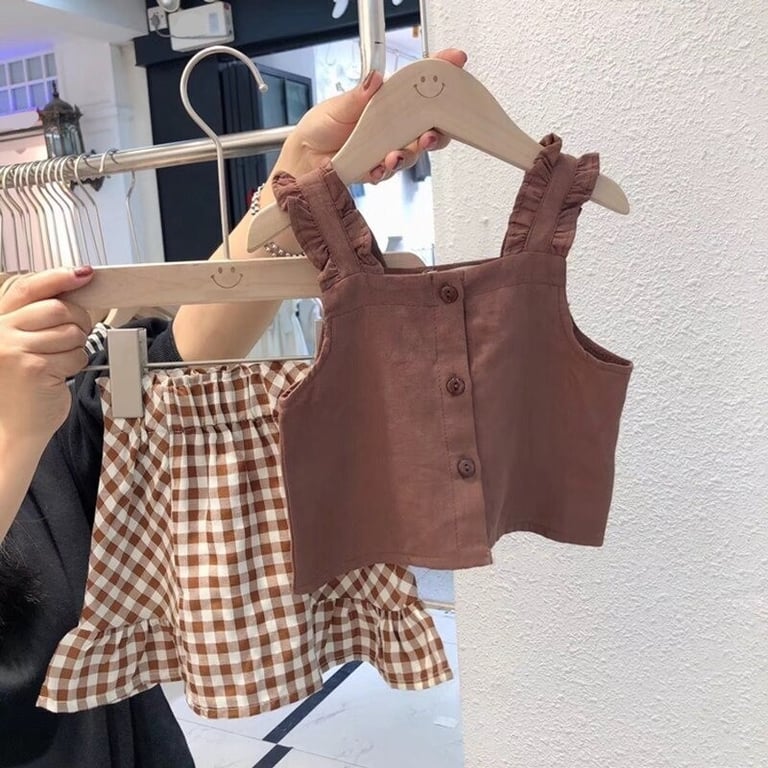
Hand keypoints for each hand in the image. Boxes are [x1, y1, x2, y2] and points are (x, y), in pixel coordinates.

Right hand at [0, 268, 93, 447]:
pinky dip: (77, 364)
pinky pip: (76, 354)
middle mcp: (0, 332)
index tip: (83, 273)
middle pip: (59, 308)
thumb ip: (38, 316)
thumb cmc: (22, 384)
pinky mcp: (35, 367)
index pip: (28, 287)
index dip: (59, 278)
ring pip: (71, 332)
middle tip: (74, 337)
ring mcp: (14, 349)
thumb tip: (75, 285)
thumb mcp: (21, 342)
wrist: (13, 427)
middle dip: (78, 321)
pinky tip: (59, 375)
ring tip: (59, 360)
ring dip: (77, 347)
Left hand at [276, 48, 467, 184]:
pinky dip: (384, 171)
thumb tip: (374, 80)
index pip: (419, 86)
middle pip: (428, 127)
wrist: (305, 159)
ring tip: (393, 157)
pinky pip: (389, 172)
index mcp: (387, 102)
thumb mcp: (339, 106)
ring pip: (412, 153)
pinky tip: (376, 168)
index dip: (440, 73)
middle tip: (430, 135)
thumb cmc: (321, 128)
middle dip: (435, 133)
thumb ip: (359, 96)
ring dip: (407, 156)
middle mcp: (392, 126)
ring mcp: (387, 148)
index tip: (455, 61)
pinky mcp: (377, 169)